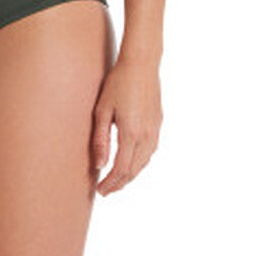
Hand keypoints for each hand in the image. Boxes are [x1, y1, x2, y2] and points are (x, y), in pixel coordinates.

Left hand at [91, 57, 162, 195]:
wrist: (141, 64)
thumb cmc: (117, 84)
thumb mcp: (102, 111)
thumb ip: (100, 140)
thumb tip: (99, 165)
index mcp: (131, 133)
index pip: (121, 169)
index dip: (111, 183)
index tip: (100, 190)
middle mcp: (147, 135)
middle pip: (134, 170)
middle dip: (120, 183)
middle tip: (106, 190)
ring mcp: (155, 130)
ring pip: (144, 162)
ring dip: (130, 174)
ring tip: (115, 180)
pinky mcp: (158, 124)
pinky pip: (150, 151)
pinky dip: (139, 162)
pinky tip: (130, 161)